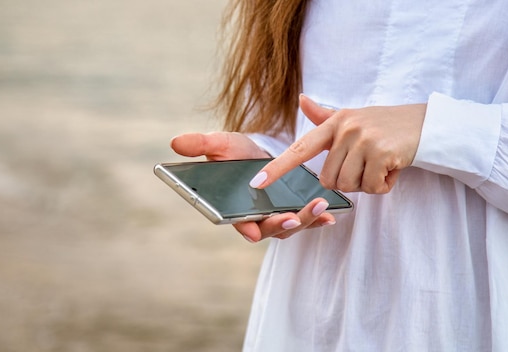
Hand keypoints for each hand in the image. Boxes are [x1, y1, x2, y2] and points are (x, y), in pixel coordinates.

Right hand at [170, 132, 335, 241]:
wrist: (257, 152)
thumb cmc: (234, 152)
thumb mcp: (219, 143)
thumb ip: (200, 144)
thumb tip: (175, 141)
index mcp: (231, 207)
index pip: (235, 222)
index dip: (242, 227)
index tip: (251, 231)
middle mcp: (253, 218)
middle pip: (266, 229)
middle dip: (280, 225)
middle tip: (291, 217)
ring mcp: (274, 217)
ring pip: (288, 227)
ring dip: (304, 221)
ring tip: (318, 206)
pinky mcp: (292, 212)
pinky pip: (305, 221)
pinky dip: (318, 220)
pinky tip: (332, 215)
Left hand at [250, 95, 425, 193]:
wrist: (425, 123)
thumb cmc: (384, 124)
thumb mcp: (351, 116)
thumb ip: (324, 115)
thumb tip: (301, 100)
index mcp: (333, 123)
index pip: (299, 149)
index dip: (277, 168)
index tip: (257, 183)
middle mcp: (345, 129)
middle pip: (329, 180)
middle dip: (349, 181)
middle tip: (367, 166)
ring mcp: (363, 140)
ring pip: (349, 186)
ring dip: (367, 184)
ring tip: (380, 165)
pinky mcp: (380, 152)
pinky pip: (371, 187)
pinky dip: (383, 185)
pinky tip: (392, 168)